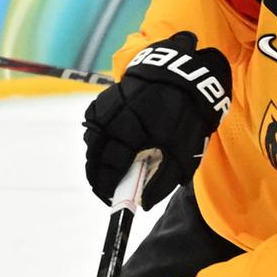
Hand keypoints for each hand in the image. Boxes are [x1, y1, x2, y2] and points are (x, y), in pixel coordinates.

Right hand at [82, 29, 230, 206]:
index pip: (110, 169)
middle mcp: (114, 121)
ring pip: (92, 145)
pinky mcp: (101, 102)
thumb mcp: (184, 150)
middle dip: (99, 179)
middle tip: (108, 190)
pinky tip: (111, 144)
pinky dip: (98, 140)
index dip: (107, 188)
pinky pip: (93, 128)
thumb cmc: (184, 114)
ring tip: (111, 168)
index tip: (110, 200)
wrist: (178, 73)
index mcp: (134, 133)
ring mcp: (105, 110)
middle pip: (95, 160)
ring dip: (97, 160)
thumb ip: (164, 180)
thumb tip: (145, 204)